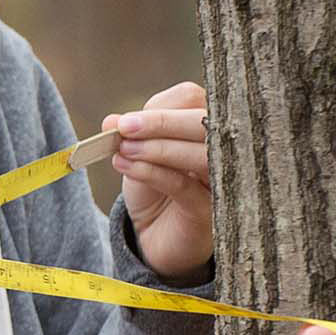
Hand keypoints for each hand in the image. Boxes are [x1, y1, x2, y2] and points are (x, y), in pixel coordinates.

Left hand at [103, 82, 211, 281]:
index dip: (160, 108)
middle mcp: (223, 150)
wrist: (157, 234)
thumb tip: (112, 121)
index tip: (126, 121)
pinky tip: (126, 167)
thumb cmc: (154, 186)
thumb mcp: (139, 153)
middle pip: (204, 123)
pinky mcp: (210, 212)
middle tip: (124, 128)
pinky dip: (152, 173)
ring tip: (123, 150)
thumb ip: (130, 133)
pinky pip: (184, 187)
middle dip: (160, 123)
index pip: (194, 100)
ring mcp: (221, 181)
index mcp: (208, 126)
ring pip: (200, 155)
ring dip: (157, 148)